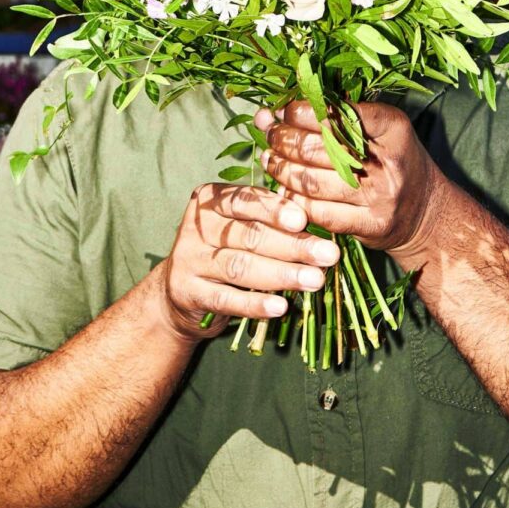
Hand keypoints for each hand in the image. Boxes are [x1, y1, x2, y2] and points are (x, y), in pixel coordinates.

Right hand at [161, 182, 339, 339]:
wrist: (181, 292)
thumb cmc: (225, 251)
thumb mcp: (241, 228)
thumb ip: (269, 222)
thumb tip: (318, 226)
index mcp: (210, 200)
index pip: (245, 200)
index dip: (275, 210)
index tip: (304, 220)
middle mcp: (197, 227)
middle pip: (249, 235)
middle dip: (292, 246)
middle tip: (327, 255)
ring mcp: (188, 260)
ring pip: (240, 266)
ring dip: (281, 274)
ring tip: (314, 280)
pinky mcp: (187, 293)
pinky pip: (226, 299)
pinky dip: (255, 303)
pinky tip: (281, 307)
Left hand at [256, 100, 443, 265]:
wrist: (426, 211)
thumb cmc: (394, 161)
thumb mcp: (382, 129)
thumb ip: (342, 115)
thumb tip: (283, 108)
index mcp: (392, 127)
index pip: (339, 114)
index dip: (302, 112)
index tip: (282, 110)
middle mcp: (387, 161)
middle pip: (319, 148)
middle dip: (284, 138)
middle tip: (268, 132)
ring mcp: (379, 197)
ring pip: (312, 182)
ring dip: (281, 169)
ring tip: (269, 159)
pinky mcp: (370, 225)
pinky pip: (318, 212)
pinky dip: (293, 200)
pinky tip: (283, 190)